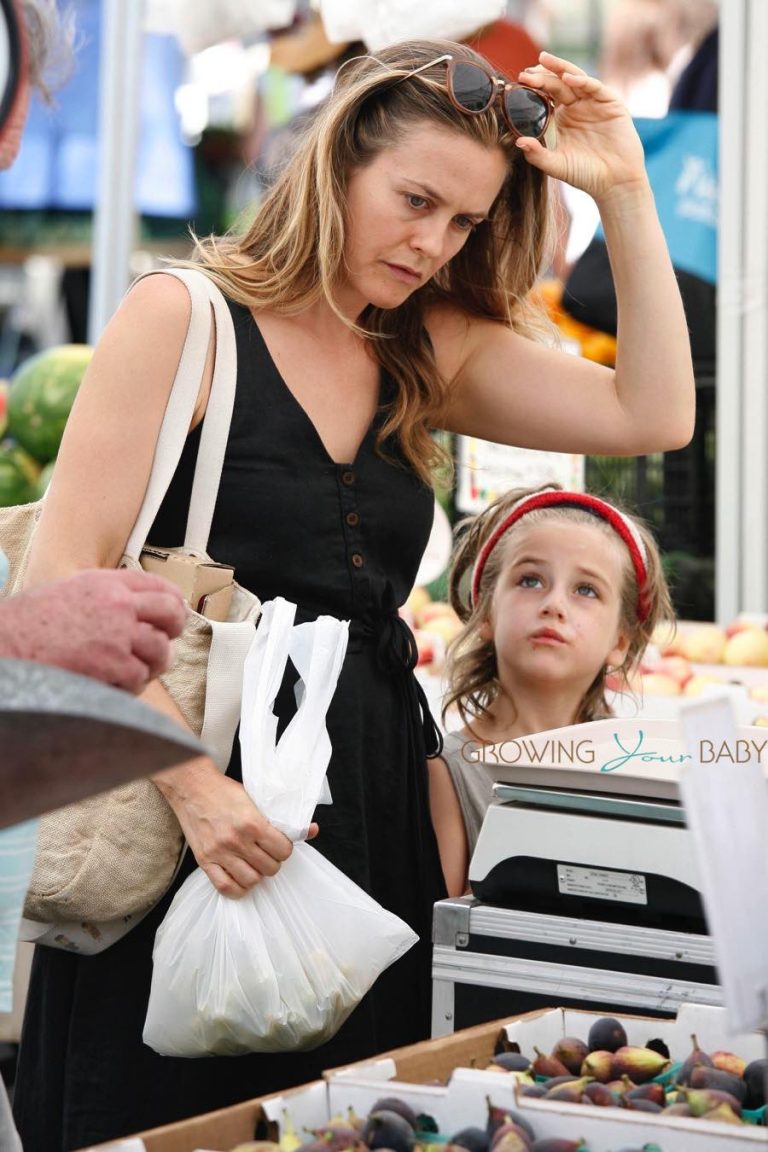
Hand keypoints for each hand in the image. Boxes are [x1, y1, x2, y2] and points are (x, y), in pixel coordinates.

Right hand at [0, 568, 185, 691]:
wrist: (5, 643)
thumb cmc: (29, 624)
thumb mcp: (69, 592)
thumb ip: (103, 597)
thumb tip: (135, 611)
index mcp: (105, 583)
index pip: (157, 585)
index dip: (173, 602)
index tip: (176, 614)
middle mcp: (117, 603)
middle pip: (170, 613)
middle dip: (174, 630)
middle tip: (166, 643)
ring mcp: (117, 633)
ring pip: (160, 650)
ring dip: (151, 664)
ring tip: (132, 670)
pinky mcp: (113, 663)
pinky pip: (140, 677)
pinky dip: (131, 686)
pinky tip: (115, 685)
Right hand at [156, 761, 318, 896]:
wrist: (192, 787)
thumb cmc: (224, 791)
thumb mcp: (256, 798)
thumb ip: (281, 817)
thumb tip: (312, 830)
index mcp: (252, 822)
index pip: (282, 850)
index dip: (285, 849)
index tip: (280, 845)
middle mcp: (236, 840)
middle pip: (269, 868)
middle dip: (272, 862)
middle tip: (267, 854)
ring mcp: (219, 852)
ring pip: (251, 880)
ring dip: (257, 874)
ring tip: (254, 864)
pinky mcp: (204, 860)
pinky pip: (225, 887)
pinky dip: (237, 888)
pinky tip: (241, 877)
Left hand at [515, 51, 647, 202]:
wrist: (615, 183)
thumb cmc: (586, 175)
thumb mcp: (557, 165)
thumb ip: (537, 155)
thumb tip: (518, 142)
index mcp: (563, 118)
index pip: (546, 96)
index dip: (534, 87)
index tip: (519, 83)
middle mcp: (578, 107)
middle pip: (558, 84)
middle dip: (542, 76)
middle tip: (526, 73)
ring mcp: (594, 103)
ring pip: (575, 79)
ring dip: (561, 68)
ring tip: (545, 60)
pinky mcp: (611, 103)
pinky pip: (595, 87)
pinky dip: (582, 81)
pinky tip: (568, 79)